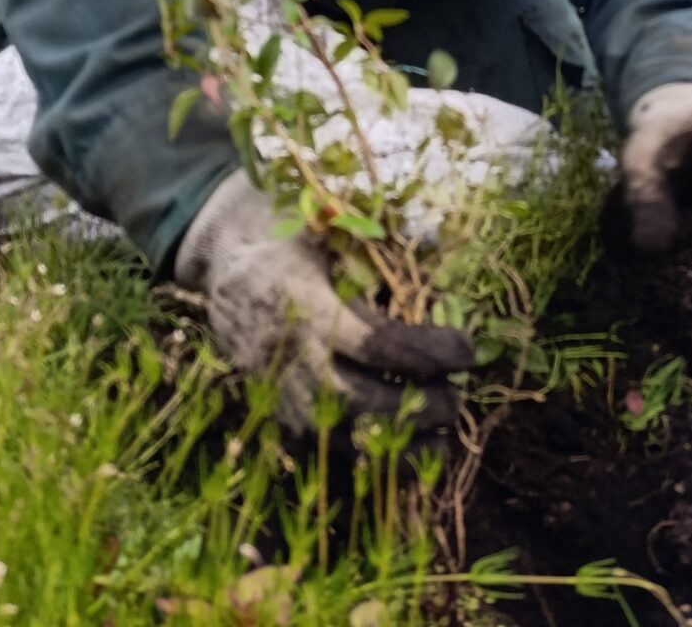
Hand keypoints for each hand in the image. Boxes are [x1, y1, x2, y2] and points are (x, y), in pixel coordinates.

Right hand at [176, 169, 473, 434]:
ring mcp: (275, 391)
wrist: (222, 258)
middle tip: (456, 401)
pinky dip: (363, 460)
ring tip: (440, 440)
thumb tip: (442, 275)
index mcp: (305, 305)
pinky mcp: (271, 412)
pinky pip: (319, 452)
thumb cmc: (286, 233)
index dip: (429, 353)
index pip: (377, 344)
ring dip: (396, 448)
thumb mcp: (329, 230)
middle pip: (360, 404)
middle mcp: (288, 357)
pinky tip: (401, 454)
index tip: (468, 350)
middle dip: (416, 410)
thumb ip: (377, 256)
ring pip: (339, 440)